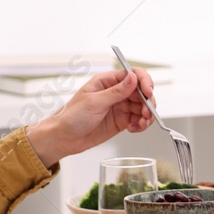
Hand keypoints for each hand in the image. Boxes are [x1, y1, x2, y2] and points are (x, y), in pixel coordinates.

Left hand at [26, 69, 155, 166]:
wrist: (65, 138)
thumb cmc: (72, 117)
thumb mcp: (95, 102)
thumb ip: (117, 91)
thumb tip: (133, 78)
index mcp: (107, 82)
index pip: (133, 74)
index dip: (144, 81)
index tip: (148, 93)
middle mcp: (116, 92)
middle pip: (142, 92)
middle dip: (147, 103)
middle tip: (146, 113)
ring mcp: (120, 106)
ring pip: (144, 107)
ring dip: (146, 116)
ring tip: (140, 124)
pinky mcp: (123, 120)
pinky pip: (139, 119)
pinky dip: (141, 124)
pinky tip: (134, 129)